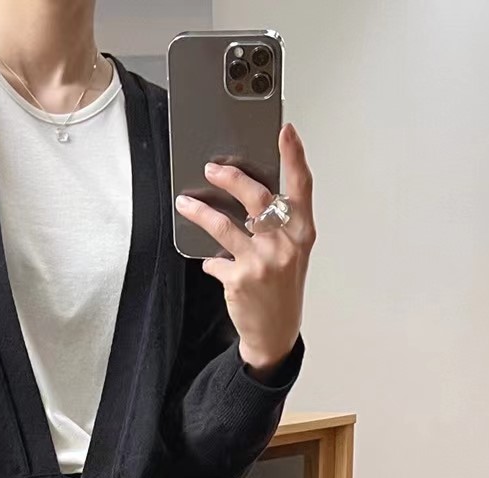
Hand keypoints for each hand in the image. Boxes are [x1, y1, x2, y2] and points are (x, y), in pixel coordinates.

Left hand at [174, 122, 315, 372]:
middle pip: (257, 198)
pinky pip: (216, 260)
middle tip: (212, 168)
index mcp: (302, 234)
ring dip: (201, 212)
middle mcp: (285, 246)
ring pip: (225, 226)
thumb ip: (277, 228)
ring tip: (185, 203)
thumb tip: (244, 198)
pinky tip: (211, 262)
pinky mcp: (240, 280)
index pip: (301, 187)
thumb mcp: (291, 255)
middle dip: (231, 177)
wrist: (275, 334)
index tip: (285, 131)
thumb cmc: (282, 290)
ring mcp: (262, 263)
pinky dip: (211, 260)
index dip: (294, 157)